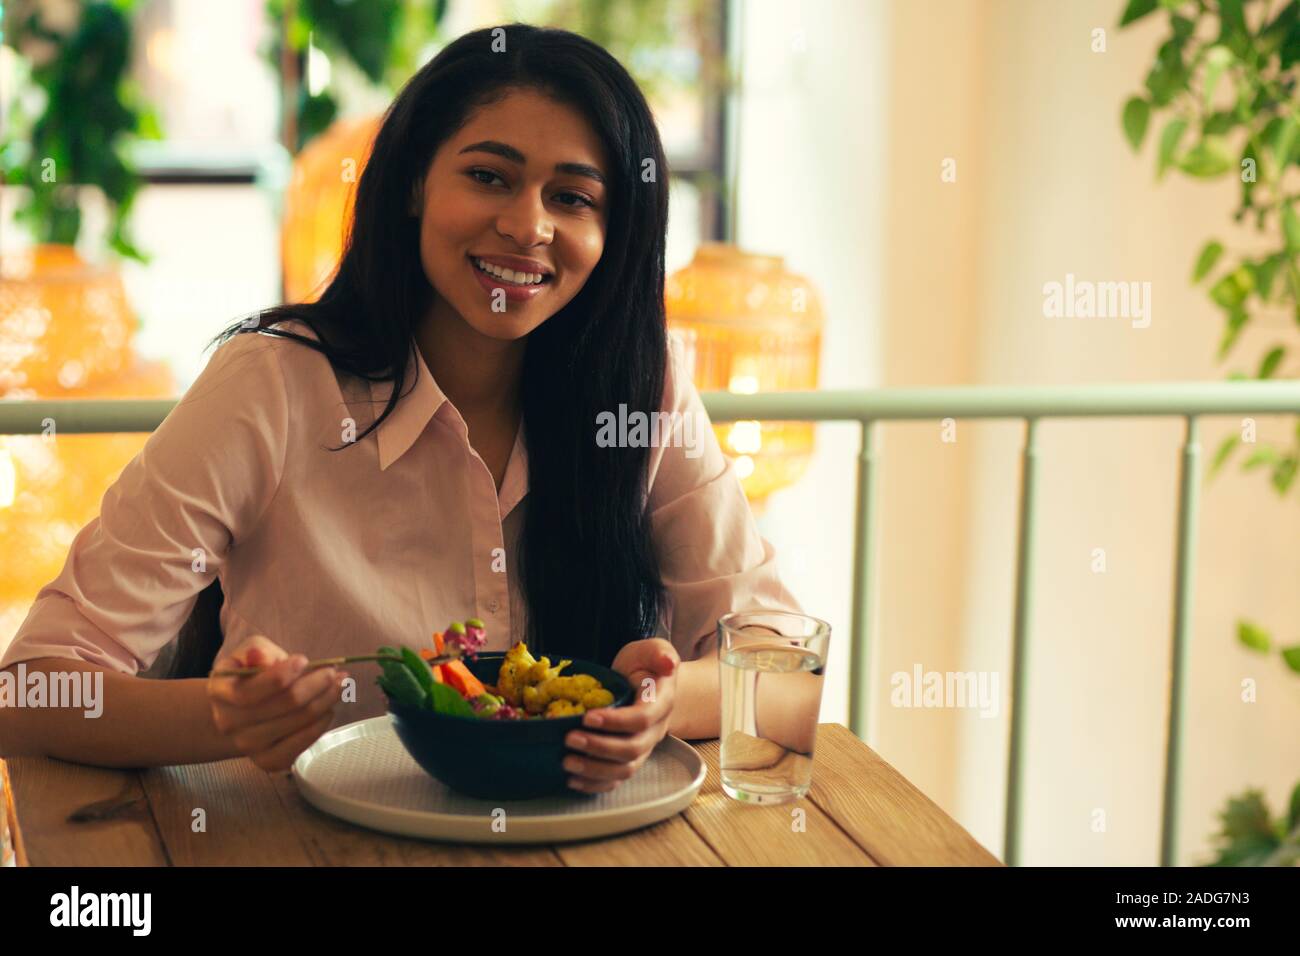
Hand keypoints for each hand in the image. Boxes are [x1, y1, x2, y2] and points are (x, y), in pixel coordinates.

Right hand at [207, 635, 349, 771]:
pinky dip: (320, 725)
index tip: (304, 659)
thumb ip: (258, 651)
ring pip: (298, 723)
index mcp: (220, 692)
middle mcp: (230, 723)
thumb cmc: (251, 674)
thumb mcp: (250, 652)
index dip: (282, 675)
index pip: (250, 691)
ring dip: (326, 701)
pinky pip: (300, 745)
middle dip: (316, 684)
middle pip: (284, 705)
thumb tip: (264, 658)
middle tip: (336, 672)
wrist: (241, 711)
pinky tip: (329, 709)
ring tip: (340, 685)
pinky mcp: (269, 761)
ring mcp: (248, 746)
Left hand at [562, 638, 678, 793]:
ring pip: (624, 770)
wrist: (649, 683)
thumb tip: (668, 663)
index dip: (616, 722)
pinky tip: (572, 779)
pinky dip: (594, 784)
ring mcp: (643, 748)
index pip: (642, 719)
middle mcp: (655, 731)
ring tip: (567, 761)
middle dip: (599, 748)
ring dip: (594, 770)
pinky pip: (615, 781)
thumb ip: (658, 653)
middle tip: (569, 739)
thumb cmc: (645, 665)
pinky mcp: (628, 760)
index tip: (587, 717)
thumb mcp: (650, 650)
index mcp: (661, 704)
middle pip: (633, 749)